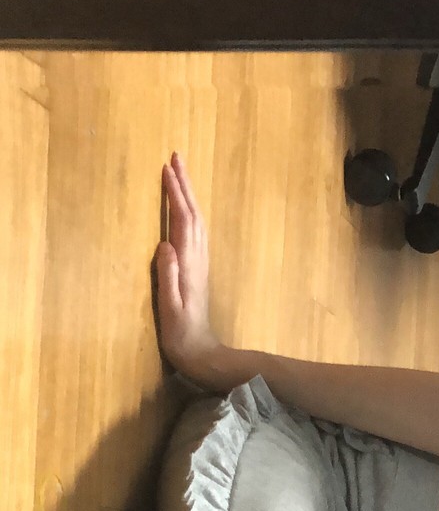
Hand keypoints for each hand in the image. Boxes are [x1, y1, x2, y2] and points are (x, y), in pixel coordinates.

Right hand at [154, 153, 230, 389]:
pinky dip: (190, 212)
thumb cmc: (181, 334)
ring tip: (179, 173)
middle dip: (184, 184)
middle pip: (193, 214)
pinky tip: (186, 208)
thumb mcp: (170, 307)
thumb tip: (165, 245)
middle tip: (176, 156)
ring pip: (197, 220)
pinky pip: (196, 232)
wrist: (202, 353)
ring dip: (189, 195)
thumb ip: (168, 276)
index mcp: (188, 264)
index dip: (175, 193)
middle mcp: (197, 259)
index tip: (167, 168)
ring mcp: (200, 263)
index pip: (182, 220)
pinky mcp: (199, 269)